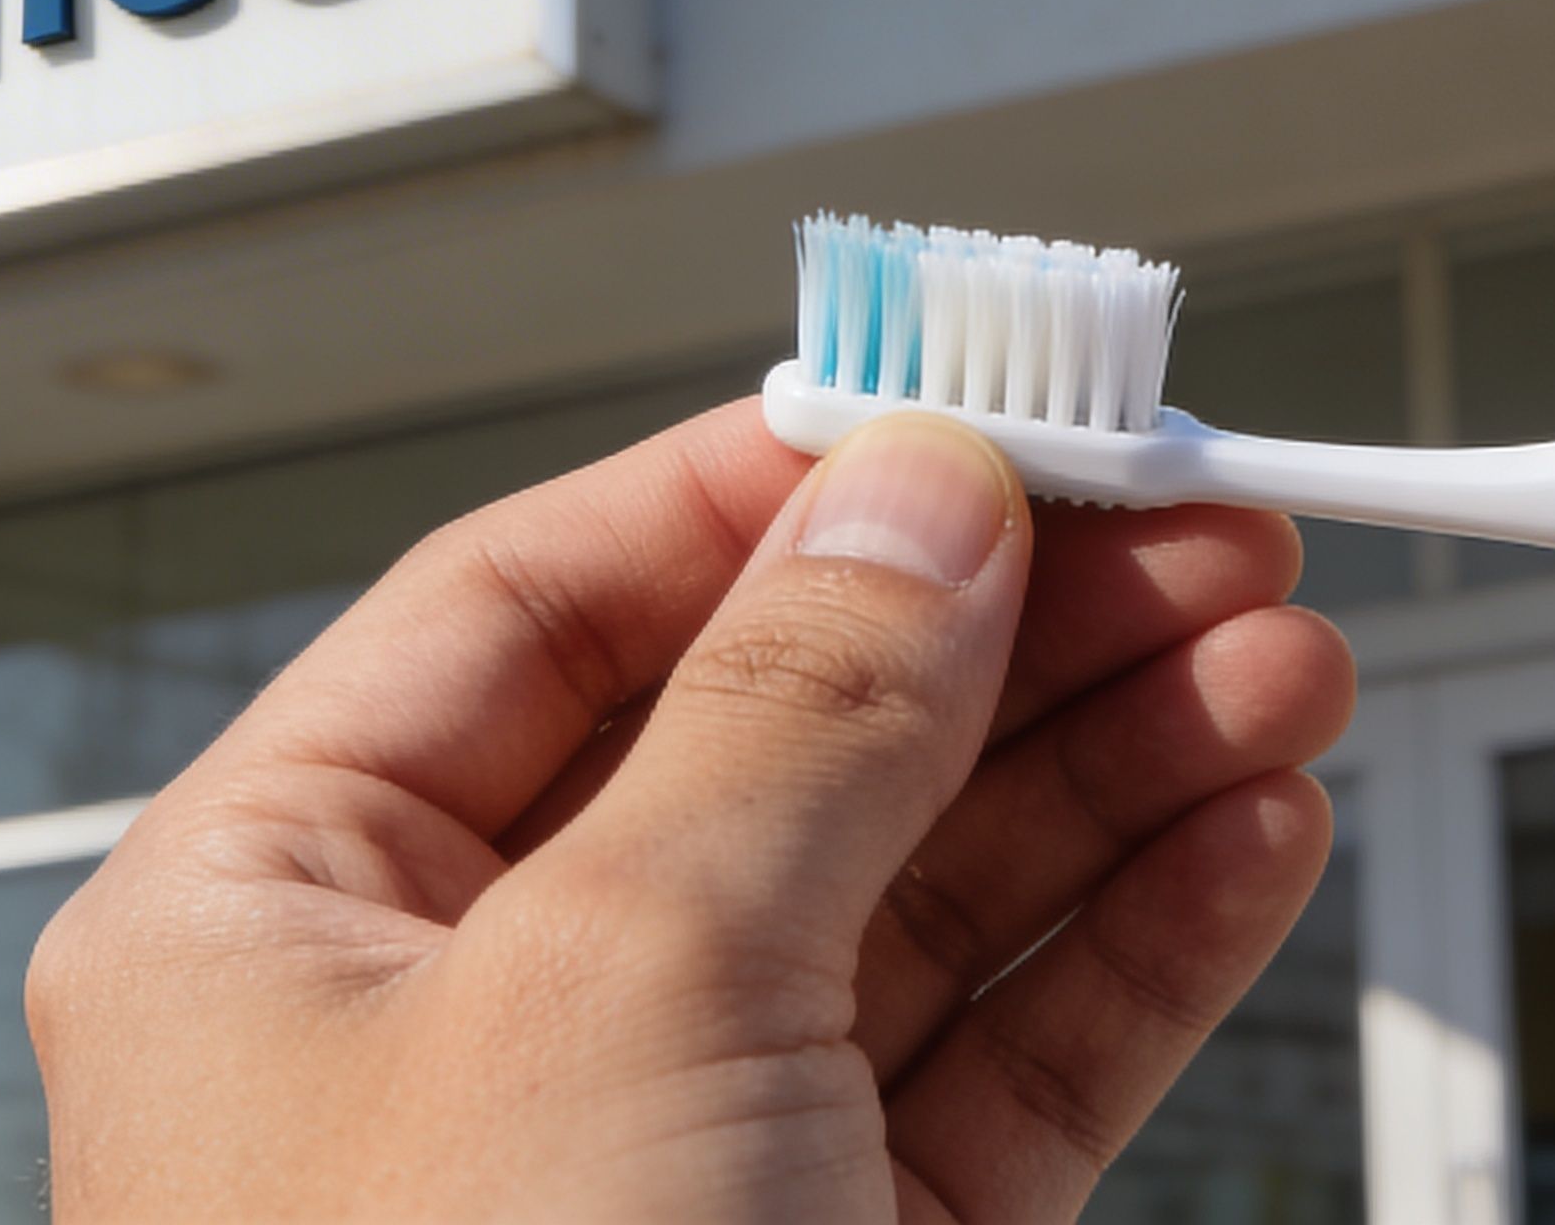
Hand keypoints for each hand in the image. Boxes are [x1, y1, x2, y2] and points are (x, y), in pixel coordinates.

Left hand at [27, 400, 1353, 1221]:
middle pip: (764, 735)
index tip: (971, 405)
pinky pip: (1001, 1064)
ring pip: (913, 896)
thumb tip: (910, 488)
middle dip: (995, 622)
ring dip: (1105, 762)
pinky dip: (1136, 940)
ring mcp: (666, 1166)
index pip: (530, 607)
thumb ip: (791, 711)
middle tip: (1193, 515)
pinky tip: (1249, 821)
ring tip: (1274, 642)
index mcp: (279, 922)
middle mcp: (464, 1030)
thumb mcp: (620, 987)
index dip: (764, 488)